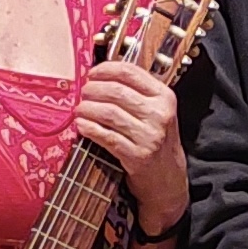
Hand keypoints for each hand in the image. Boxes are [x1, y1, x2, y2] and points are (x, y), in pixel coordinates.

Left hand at [73, 60, 183, 235]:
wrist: (168, 178)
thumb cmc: (156, 139)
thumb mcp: (157, 111)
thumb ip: (137, 92)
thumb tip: (101, 75)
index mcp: (165, 97)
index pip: (131, 72)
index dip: (106, 69)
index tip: (92, 73)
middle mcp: (159, 114)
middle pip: (117, 91)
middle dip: (93, 89)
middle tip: (83, 93)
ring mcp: (149, 136)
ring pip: (109, 113)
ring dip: (88, 109)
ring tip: (79, 109)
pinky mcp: (137, 156)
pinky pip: (106, 136)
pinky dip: (90, 129)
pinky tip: (81, 125)